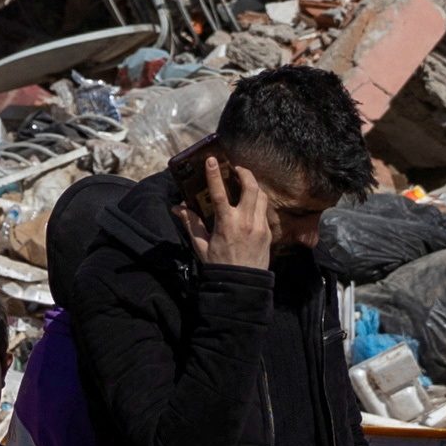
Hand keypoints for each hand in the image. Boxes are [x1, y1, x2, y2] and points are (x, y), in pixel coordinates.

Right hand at [183, 150, 276, 269]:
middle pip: (250, 187)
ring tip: (244, 181)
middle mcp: (246, 222)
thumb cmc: (219, 265)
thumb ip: (191, 224)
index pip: (219, 193)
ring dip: (253, 185)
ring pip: (261, 196)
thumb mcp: (201, 245)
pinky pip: (265, 210)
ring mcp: (260, 226)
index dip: (214, 175)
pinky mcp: (268, 232)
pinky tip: (251, 201)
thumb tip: (178, 208)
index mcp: (226, 224)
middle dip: (244, 173)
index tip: (212, 160)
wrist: (242, 285)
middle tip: (236, 168)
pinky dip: (258, 200)